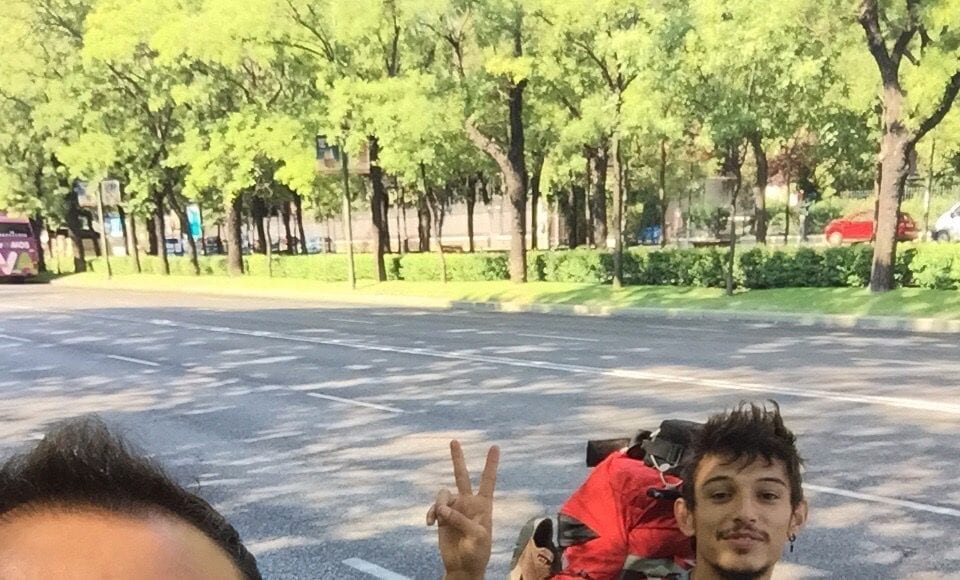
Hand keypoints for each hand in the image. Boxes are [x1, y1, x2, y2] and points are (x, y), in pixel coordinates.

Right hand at [426, 440, 499, 579]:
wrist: (462, 566)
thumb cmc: (478, 553)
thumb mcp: (477, 537)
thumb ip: (462, 520)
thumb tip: (442, 510)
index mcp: (483, 506)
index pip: (488, 481)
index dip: (491, 464)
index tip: (495, 447)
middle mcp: (468, 503)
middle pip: (462, 476)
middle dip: (457, 459)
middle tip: (454, 441)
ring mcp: (454, 509)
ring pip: (443, 494)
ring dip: (439, 505)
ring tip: (438, 518)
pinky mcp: (442, 517)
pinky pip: (433, 507)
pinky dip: (430, 513)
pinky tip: (429, 523)